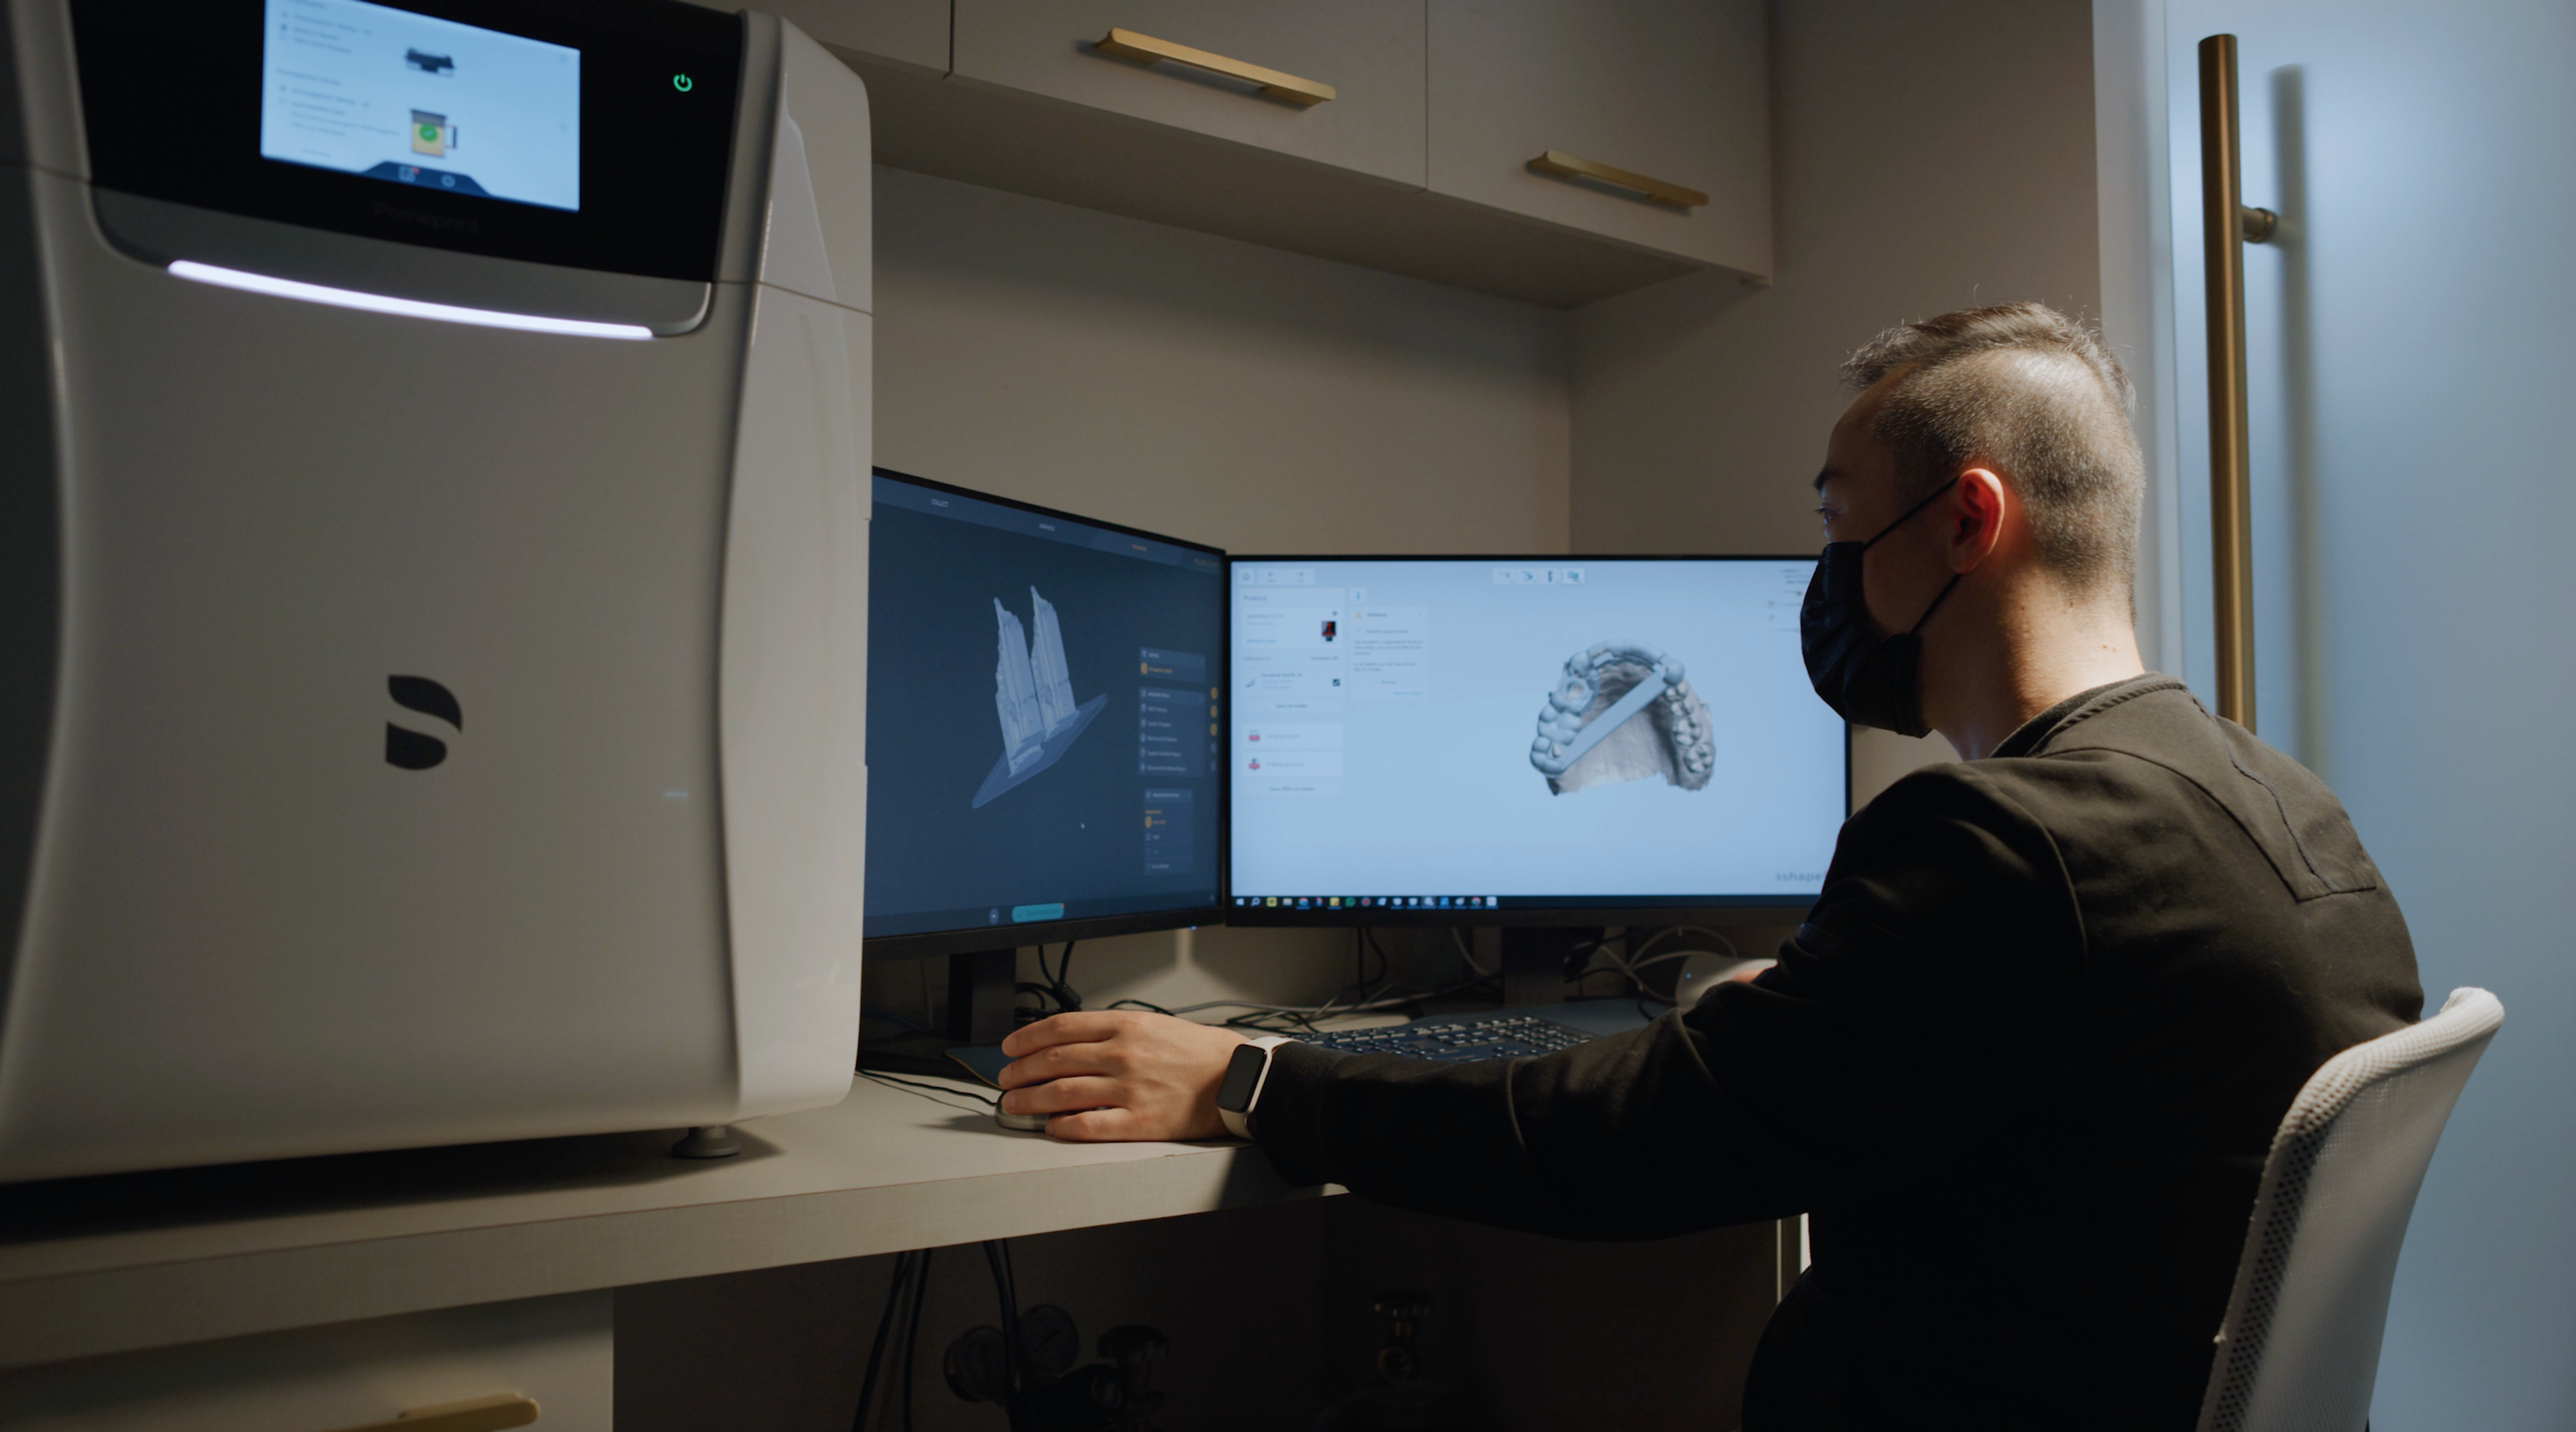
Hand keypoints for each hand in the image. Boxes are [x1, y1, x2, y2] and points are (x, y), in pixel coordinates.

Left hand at [996, 1011, 1247, 1141]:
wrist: (1236, 1078)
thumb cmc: (1197, 1053)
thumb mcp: (1153, 1025)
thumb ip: (1112, 1032)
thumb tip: (1069, 1043)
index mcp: (1125, 1025)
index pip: (1061, 1028)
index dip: (1027, 1038)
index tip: (1010, 1047)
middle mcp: (1123, 1054)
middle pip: (1054, 1060)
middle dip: (1020, 1071)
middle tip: (1005, 1079)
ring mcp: (1130, 1088)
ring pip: (1062, 1093)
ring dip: (1030, 1099)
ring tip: (1014, 1104)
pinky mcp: (1140, 1121)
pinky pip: (1089, 1125)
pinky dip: (1063, 1127)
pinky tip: (1050, 1127)